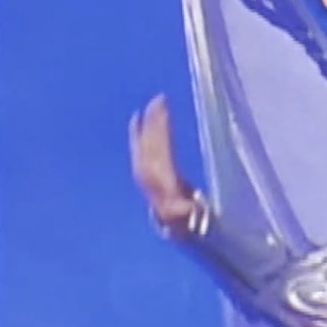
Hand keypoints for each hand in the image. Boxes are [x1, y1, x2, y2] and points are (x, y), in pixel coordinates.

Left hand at [129, 96, 196, 229]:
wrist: (175, 227)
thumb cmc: (188, 218)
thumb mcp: (188, 215)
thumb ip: (183, 211)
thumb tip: (185, 208)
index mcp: (160, 180)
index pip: (160, 149)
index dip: (161, 130)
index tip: (164, 110)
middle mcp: (147, 174)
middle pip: (150, 142)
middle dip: (154, 121)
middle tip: (160, 99)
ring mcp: (143, 171)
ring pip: (144, 142)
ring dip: (149, 123)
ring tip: (156, 103)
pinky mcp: (144, 170)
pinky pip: (139, 146)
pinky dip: (138, 132)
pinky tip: (139, 119)